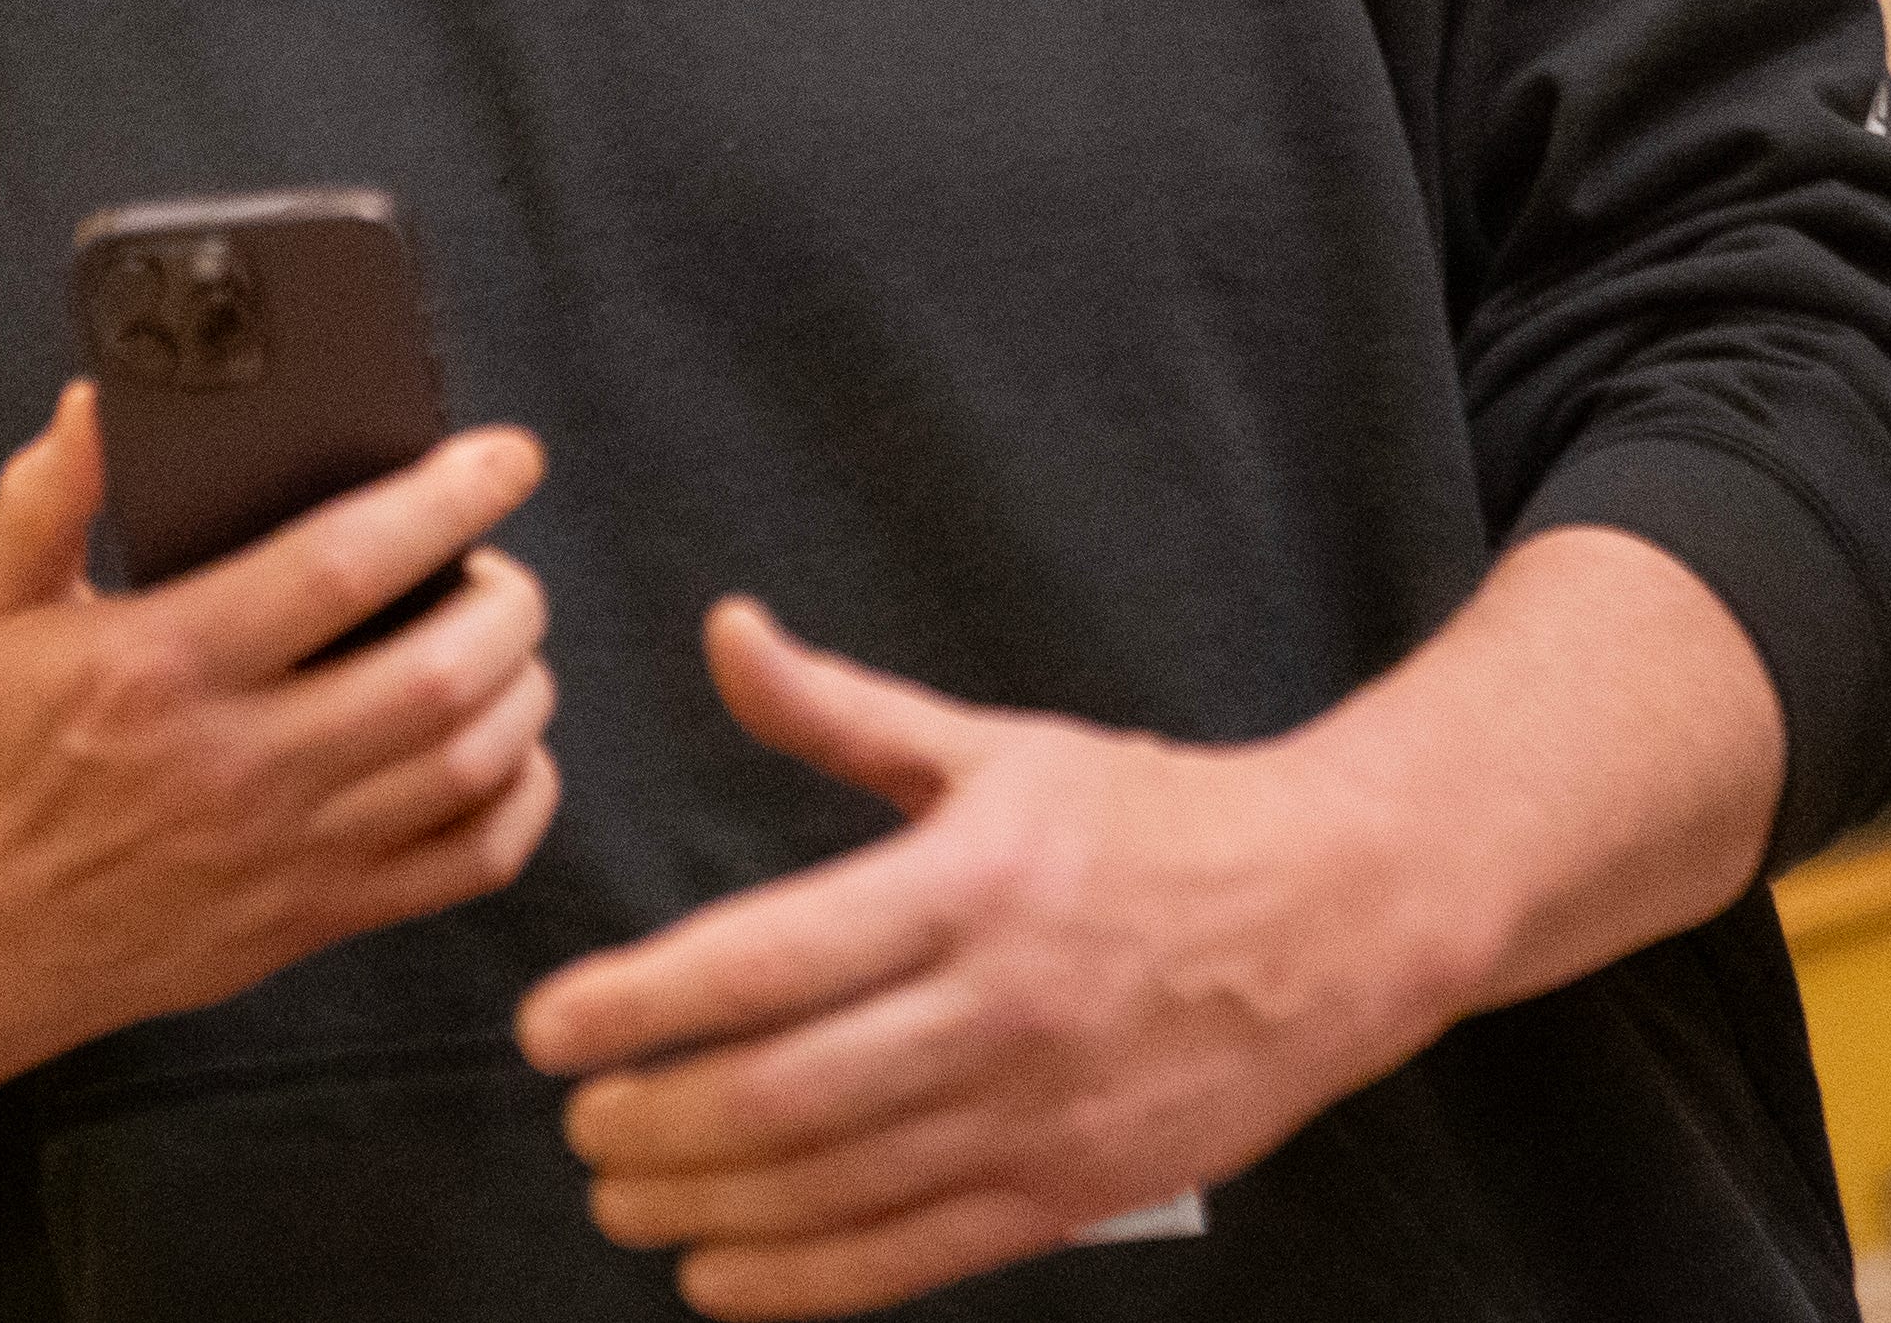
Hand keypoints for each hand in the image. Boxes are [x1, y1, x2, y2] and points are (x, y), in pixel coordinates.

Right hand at [0, 383, 563, 1078]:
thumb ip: (46, 497)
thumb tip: (95, 403)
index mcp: (165, 664)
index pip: (340, 567)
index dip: (443, 502)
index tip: (505, 457)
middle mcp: (238, 762)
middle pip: (437, 673)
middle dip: (505, 600)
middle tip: (498, 564)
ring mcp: (287, 853)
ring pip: (469, 764)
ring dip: (520, 688)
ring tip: (502, 642)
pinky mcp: (315, 918)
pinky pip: (468, 863)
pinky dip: (520, 798)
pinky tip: (504, 748)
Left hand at [513, 598, 1477, 1319]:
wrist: (1339, 914)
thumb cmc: (1151, 820)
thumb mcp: (993, 746)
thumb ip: (839, 709)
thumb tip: (725, 633)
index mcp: (967, 883)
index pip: (763, 962)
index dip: (637, 1004)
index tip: (551, 1027)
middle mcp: (999, 1007)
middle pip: (780, 1093)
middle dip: (651, 1123)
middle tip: (577, 1124)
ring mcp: (1039, 1112)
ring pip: (834, 1187)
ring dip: (703, 1207)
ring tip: (620, 1195)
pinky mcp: (1075, 1192)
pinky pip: (913, 1257)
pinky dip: (804, 1281)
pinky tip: (721, 1275)